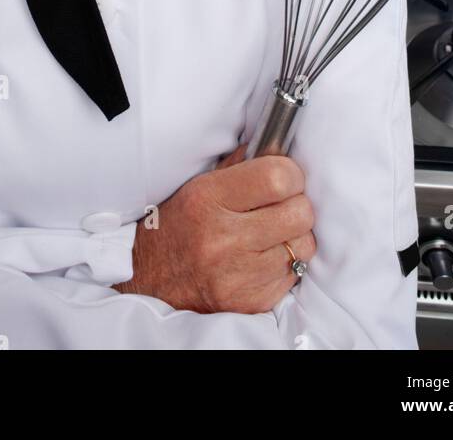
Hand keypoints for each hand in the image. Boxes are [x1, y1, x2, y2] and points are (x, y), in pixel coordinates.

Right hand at [114, 143, 315, 313]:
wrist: (149, 282)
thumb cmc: (176, 227)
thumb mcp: (197, 186)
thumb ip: (239, 167)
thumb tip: (277, 149)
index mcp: (209, 199)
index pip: (277, 178)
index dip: (291, 174)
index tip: (287, 177)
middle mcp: (224, 238)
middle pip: (299, 213)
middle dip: (298, 205)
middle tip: (283, 205)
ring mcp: (239, 275)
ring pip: (303, 246)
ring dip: (295, 237)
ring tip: (273, 234)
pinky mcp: (251, 302)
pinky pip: (294, 276)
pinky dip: (286, 265)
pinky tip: (264, 258)